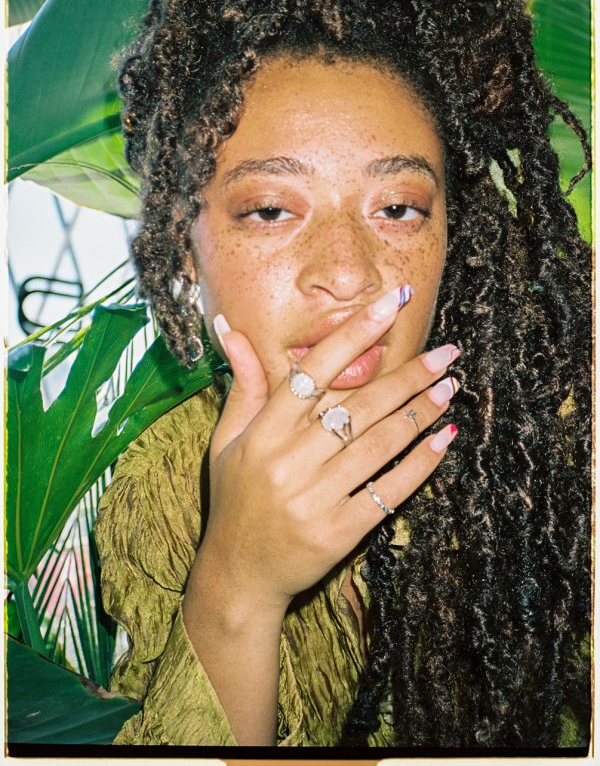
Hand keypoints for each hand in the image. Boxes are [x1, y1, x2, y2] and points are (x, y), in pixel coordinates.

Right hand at [197, 288, 458, 614]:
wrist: (238, 574)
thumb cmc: (235, 497)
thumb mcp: (227, 439)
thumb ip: (243, 384)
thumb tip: (232, 328)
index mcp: (263, 433)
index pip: (314, 371)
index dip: (354, 334)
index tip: (390, 304)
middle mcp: (289, 462)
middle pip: (359, 406)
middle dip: (408, 375)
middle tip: (445, 353)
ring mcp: (315, 499)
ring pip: (378, 444)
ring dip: (419, 413)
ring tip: (449, 387)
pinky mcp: (339, 532)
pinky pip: (388, 492)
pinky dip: (419, 464)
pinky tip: (443, 440)